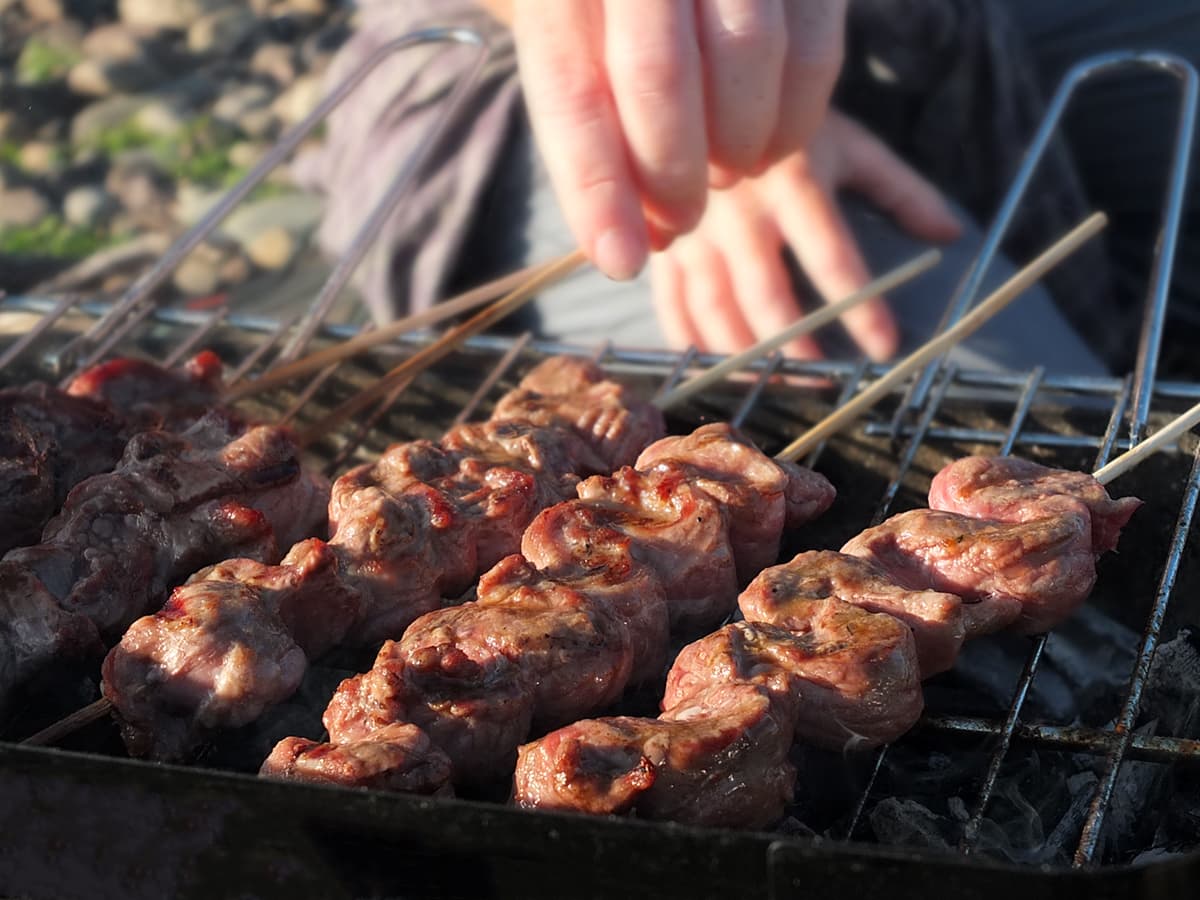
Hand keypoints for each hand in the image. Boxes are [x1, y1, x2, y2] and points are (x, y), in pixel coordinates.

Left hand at [511, 0, 846, 279]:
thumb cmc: (609, 24)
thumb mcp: (575, 64)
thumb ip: (591, 146)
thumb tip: (624, 252)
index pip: (570, 92)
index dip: (596, 187)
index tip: (621, 259)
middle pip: (657, 73)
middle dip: (672, 173)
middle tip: (681, 219)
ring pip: (747, 53)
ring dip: (737, 147)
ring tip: (724, 173)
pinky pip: (811, 50)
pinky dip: (793, 121)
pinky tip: (768, 144)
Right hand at [650, 110, 962, 360]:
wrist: (699, 97)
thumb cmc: (786, 129)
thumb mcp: (848, 145)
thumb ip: (899, 189)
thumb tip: (951, 235)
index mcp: (793, 180)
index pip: (833, 257)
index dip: (860, 308)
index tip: (884, 347)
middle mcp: (739, 210)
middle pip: (765, 294)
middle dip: (796, 344)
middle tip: (825, 377)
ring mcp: (693, 231)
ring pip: (714, 309)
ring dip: (746, 357)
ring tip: (779, 384)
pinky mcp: (664, 247)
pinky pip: (672, 307)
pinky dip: (693, 345)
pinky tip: (721, 369)